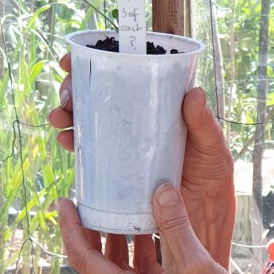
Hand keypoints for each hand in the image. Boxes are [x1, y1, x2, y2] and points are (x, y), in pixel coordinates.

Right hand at [48, 52, 234, 264]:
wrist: (204, 214)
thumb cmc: (213, 173)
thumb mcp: (212, 146)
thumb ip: (204, 124)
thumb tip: (193, 93)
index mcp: (158, 103)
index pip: (124, 75)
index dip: (96, 63)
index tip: (75, 58)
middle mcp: (138, 119)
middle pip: (98, 95)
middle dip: (74, 90)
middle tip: (67, 95)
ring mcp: (125, 143)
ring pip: (88, 121)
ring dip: (67, 115)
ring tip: (60, 119)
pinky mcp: (118, 168)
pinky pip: (90, 152)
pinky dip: (74, 143)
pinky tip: (68, 142)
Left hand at [58, 183, 263, 273]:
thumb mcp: (195, 264)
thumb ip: (175, 226)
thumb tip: (160, 190)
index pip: (85, 260)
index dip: (71, 230)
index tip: (64, 203)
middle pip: (97, 262)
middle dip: (89, 230)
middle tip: (87, 199)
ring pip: (120, 264)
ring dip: (116, 236)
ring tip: (118, 205)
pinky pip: (141, 268)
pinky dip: (140, 246)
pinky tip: (152, 225)